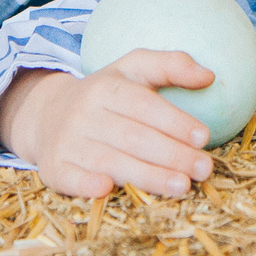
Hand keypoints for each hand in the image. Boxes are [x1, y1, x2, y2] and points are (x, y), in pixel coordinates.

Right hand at [0, 52, 218, 197]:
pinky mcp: (54, 168)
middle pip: (132, 137)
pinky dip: (86, 184)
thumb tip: (209, 76)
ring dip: (147, 176)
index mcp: (106, 88)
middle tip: (204, 168)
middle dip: (171, 155)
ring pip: (109, 162)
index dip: (174, 121)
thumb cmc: (104, 96)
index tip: (204, 137)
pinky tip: (107, 190)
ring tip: (182, 186)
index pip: (144, 105)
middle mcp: (84, 114)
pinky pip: (71, 178)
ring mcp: (68, 142)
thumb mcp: (133, 70)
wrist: (46, 115)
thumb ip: (170, 66)